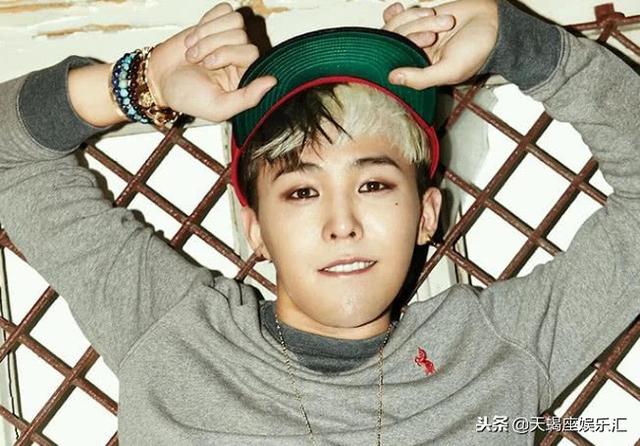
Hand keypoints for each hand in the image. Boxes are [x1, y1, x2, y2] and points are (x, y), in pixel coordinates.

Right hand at [146, 3, 276, 122]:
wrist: (159, 81)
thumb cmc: (188, 97)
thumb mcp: (219, 107)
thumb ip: (248, 98)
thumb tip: (273, 82)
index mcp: (245, 77)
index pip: (251, 52)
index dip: (227, 54)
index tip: (207, 66)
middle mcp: (240, 57)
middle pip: (241, 34)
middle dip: (212, 45)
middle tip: (195, 61)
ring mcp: (229, 39)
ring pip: (234, 20)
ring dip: (207, 34)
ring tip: (192, 50)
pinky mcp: (216, 25)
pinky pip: (224, 10)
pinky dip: (206, 22)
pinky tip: (194, 38)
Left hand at [383, 0, 497, 89]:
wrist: (493, 23)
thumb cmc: (477, 51)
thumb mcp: (450, 70)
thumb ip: (421, 77)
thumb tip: (392, 78)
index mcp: (420, 72)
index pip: (395, 63)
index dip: (407, 48)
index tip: (429, 40)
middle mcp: (415, 54)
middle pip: (393, 41)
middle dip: (416, 31)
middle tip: (436, 32)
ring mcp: (415, 36)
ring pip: (397, 26)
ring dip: (419, 19)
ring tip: (442, 21)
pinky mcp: (418, 20)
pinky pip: (396, 18)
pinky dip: (397, 13)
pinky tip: (399, 9)